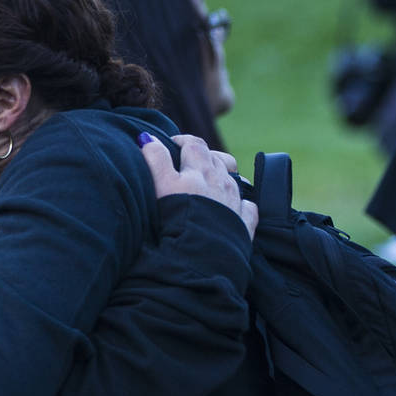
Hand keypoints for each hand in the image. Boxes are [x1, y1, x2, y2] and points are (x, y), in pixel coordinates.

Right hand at [141, 133, 257, 239]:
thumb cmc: (177, 220)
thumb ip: (155, 159)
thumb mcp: (161, 185)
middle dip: (202, 156)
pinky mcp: (243, 224)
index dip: (182, 140)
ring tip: (207, 185)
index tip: (171, 145)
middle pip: (215, 158)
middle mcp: (221, 182)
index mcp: (201, 170)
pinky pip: (247, 207)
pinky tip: (232, 208)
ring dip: (220, 177)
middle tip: (186, 163)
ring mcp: (235, 203)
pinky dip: (240, 203)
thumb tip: (148, 138)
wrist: (199, 257)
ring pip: (232, 180)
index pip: (194, 144)